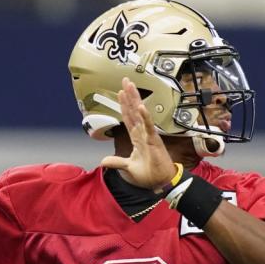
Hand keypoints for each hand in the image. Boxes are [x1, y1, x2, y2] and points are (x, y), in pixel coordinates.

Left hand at [100, 77, 177, 191]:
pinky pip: (149, 126)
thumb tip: (103, 161)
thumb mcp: (128, 168)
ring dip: (135, 100)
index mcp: (137, 138)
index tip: (120, 93)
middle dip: (129, 96)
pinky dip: (145, 116)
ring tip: (131, 86)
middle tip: (125, 81)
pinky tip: (140, 106)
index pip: (128, 118)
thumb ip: (116, 162)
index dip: (124, 106)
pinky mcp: (154, 141)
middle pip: (134, 111)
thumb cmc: (149, 174)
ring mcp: (148, 136)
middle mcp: (142, 134)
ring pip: (140, 114)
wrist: (161, 182)